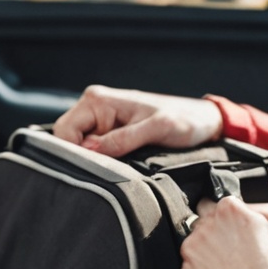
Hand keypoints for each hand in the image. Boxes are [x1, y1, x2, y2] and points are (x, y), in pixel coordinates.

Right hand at [51, 85, 222, 157]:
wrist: (203, 122)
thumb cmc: (184, 120)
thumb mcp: (156, 129)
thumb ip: (123, 139)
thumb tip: (91, 150)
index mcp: (98, 100)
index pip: (64, 130)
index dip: (72, 151)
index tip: (92, 166)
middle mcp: (95, 107)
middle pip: (67, 139)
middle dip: (82, 156)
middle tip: (108, 168)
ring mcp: (102, 121)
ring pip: (79, 147)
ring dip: (94, 159)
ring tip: (119, 165)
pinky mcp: (111, 133)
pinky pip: (95, 150)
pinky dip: (103, 160)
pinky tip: (119, 165)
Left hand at [179, 198, 267, 268]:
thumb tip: (256, 210)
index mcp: (230, 211)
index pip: (223, 205)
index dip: (236, 221)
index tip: (244, 234)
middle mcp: (204, 229)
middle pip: (208, 226)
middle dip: (222, 237)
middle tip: (243, 257)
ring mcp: (192, 255)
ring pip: (199, 250)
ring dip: (212, 258)